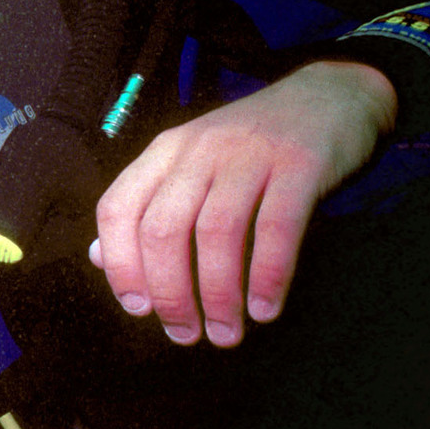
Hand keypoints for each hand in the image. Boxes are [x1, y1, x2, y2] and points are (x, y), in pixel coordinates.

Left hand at [88, 61, 395, 347]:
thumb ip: (145, 207)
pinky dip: (268, 274)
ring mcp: (249, 154)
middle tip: (185, 334)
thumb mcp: (188, 165)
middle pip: (162, 227)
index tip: (138, 309)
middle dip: (169, 292)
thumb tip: (99, 257)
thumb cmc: (250, 145)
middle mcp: (198, 150)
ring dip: (218, 293)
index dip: (120, 264)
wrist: (330, 95)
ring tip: (225, 333)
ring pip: (216, 231)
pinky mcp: (300, 163)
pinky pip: (277, 227)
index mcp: (163, 153)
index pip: (117, 208)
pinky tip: (265, 309)